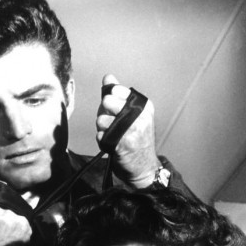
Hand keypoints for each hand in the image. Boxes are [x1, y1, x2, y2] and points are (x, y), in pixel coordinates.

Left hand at [97, 74, 159, 188]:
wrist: (144, 168)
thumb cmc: (136, 139)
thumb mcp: (133, 114)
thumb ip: (119, 95)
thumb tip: (108, 77)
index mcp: (143, 105)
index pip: (115, 90)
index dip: (110, 100)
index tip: (117, 110)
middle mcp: (139, 115)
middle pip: (106, 103)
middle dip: (104, 114)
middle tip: (114, 125)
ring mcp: (131, 130)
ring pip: (101, 120)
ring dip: (103, 130)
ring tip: (114, 136)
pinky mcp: (121, 144)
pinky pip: (100, 136)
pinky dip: (103, 141)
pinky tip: (113, 145)